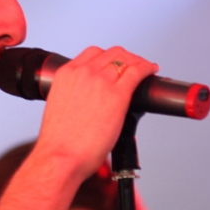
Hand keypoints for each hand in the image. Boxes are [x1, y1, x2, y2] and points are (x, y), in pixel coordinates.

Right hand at [32, 46, 158, 182]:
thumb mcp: (60, 106)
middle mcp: (84, 73)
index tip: (115, 63)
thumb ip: (73, 95)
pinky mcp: (118, 95)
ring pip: (126, 60)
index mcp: (66, 74)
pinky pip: (137, 72)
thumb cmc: (59, 140)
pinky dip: (147, 68)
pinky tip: (151, 71)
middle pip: (112, 53)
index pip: (93, 53)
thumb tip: (86, 99)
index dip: (108, 56)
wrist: (61, 156)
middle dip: (126, 57)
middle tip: (133, 65)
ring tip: (145, 69)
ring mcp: (101, 82)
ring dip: (138, 62)